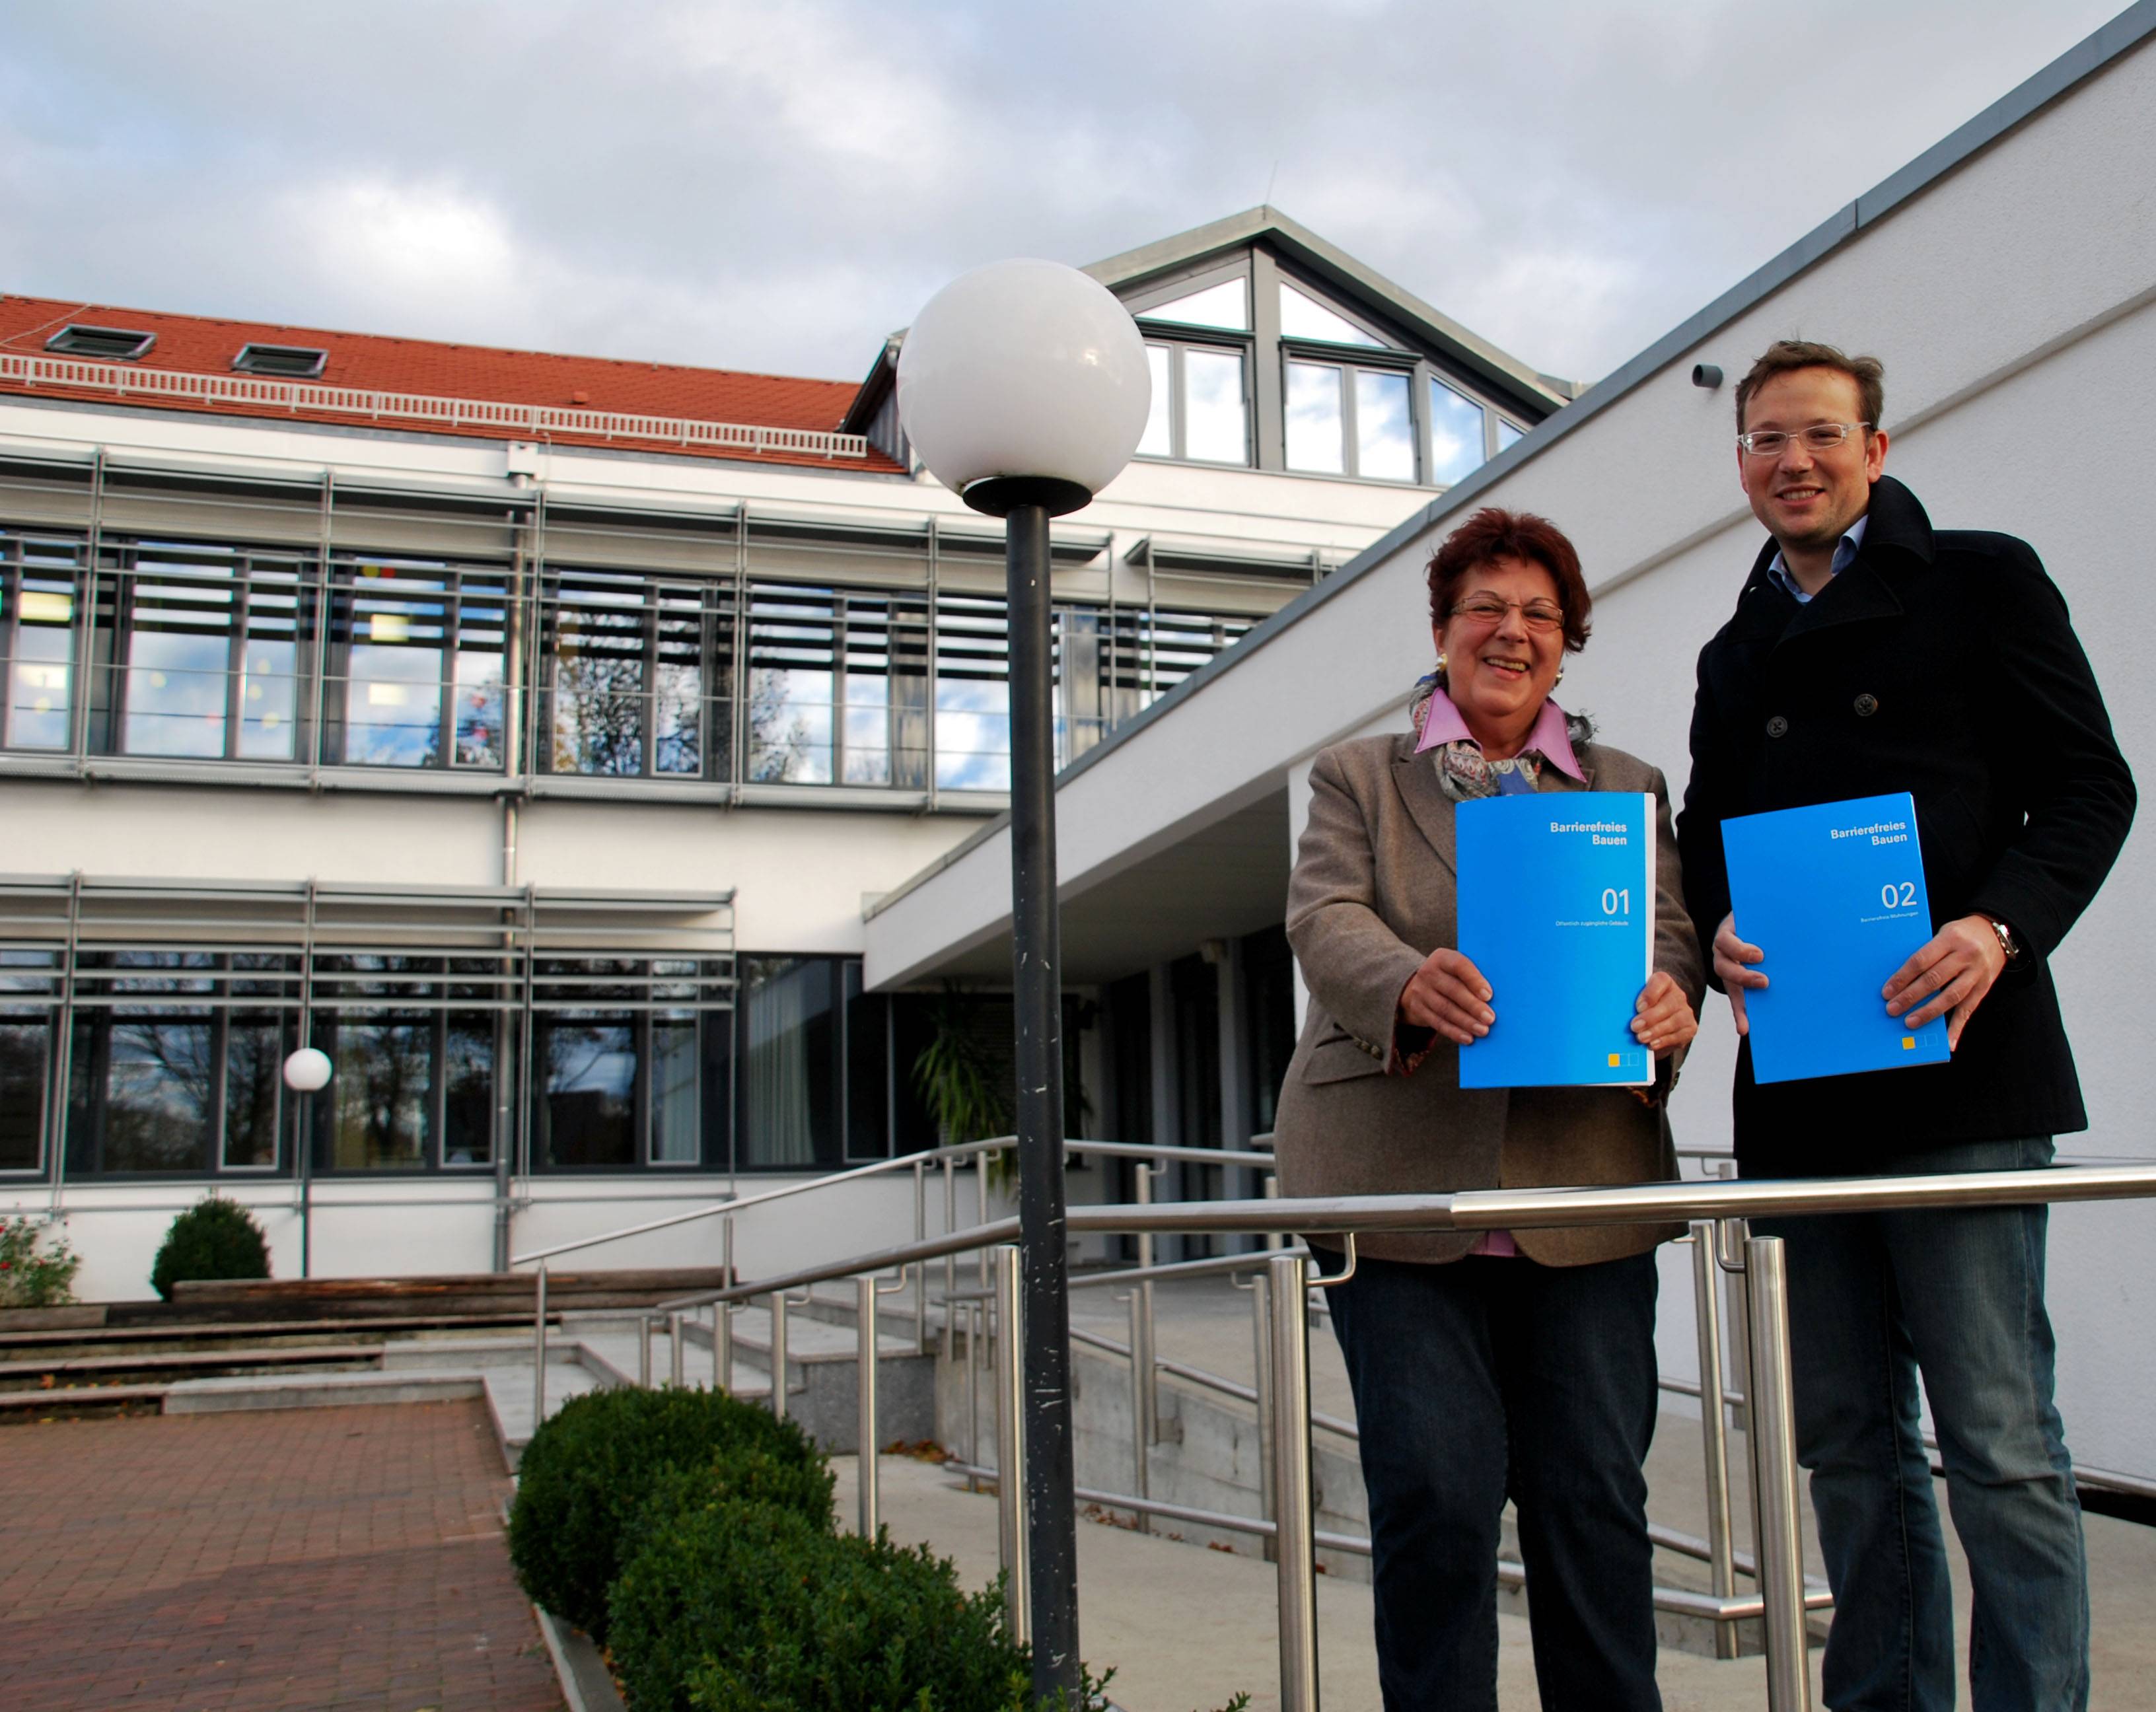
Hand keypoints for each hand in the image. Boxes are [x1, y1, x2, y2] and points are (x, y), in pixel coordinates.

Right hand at [1399, 947, 1494, 1045]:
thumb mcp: (1458, 970)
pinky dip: (1454, 1032)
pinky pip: (1437, 1023)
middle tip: (1490, 1019)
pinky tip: (1468, 1038)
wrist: (1421, 986)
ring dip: (1466, 1022)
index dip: (1474, 980)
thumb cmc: (1452, 978)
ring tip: (1483, 1030)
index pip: (1459, 966)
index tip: (1489, 995)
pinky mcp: (1418, 1009)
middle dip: (1473, 1006)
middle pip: (1452, 990)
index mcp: (1443, 958)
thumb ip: (1474, 978)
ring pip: (1445, 1009)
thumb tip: (1499, 998)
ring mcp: (1421, 991)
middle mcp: (1428, 972)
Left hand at [1632, 971, 1697, 1058]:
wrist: (1656, 1022)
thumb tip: (1613, 1009)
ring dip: (1656, 1031)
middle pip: (1669, 1004)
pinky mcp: (1689, 1028)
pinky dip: (1664, 1041)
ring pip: (1675, 1021)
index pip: (1661, 981)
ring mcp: (1685, 1012)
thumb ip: (1627, 1001)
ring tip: (1640, 1038)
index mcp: (1663, 982)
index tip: (1638, 1007)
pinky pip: (1679, 1035)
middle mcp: (1677, 995)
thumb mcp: (1633, 1001)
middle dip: (1650, 1017)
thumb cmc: (1640, 1008)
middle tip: (1634, 1026)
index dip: (1650, 994)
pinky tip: (1652, 1044)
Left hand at [1713, 912, 1767, 1036]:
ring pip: (1724, 948)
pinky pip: (1730, 930)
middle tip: (1764, 982)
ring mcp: (1723, 941)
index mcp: (1732, 976)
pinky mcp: (1729, 924)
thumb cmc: (1757, 949)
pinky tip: (1761, 932)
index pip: (1736, 997)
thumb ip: (1768, 986)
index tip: (1745, 1030)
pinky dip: (1743, 933)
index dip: (1739, 1014)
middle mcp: (1723, 959)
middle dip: (1743, 978)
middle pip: (1724, 971)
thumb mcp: (1762, 969)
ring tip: (1759, 956)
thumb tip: (1784, 1008)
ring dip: (1740, 953)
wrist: (1748, 919)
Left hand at [1883, 914, 2006, 1049]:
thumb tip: (1900, 979)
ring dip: (1929, 1012)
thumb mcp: (1943, 934)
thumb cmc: (1960, 934)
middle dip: (1911, 997)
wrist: (1995, 932)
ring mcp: (1977, 973)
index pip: (1921, 960)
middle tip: (1892, 1010)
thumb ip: (1926, 953)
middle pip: (1934, 980)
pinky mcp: (1984, 987)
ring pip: (1951, 996)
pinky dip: (1957, 1027)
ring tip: (1910, 1022)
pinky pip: (1969, 1010)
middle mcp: (1965, 955)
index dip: (1902, 977)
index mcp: (1950, 938)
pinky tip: (1948, 1042)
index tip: (1887, 992)